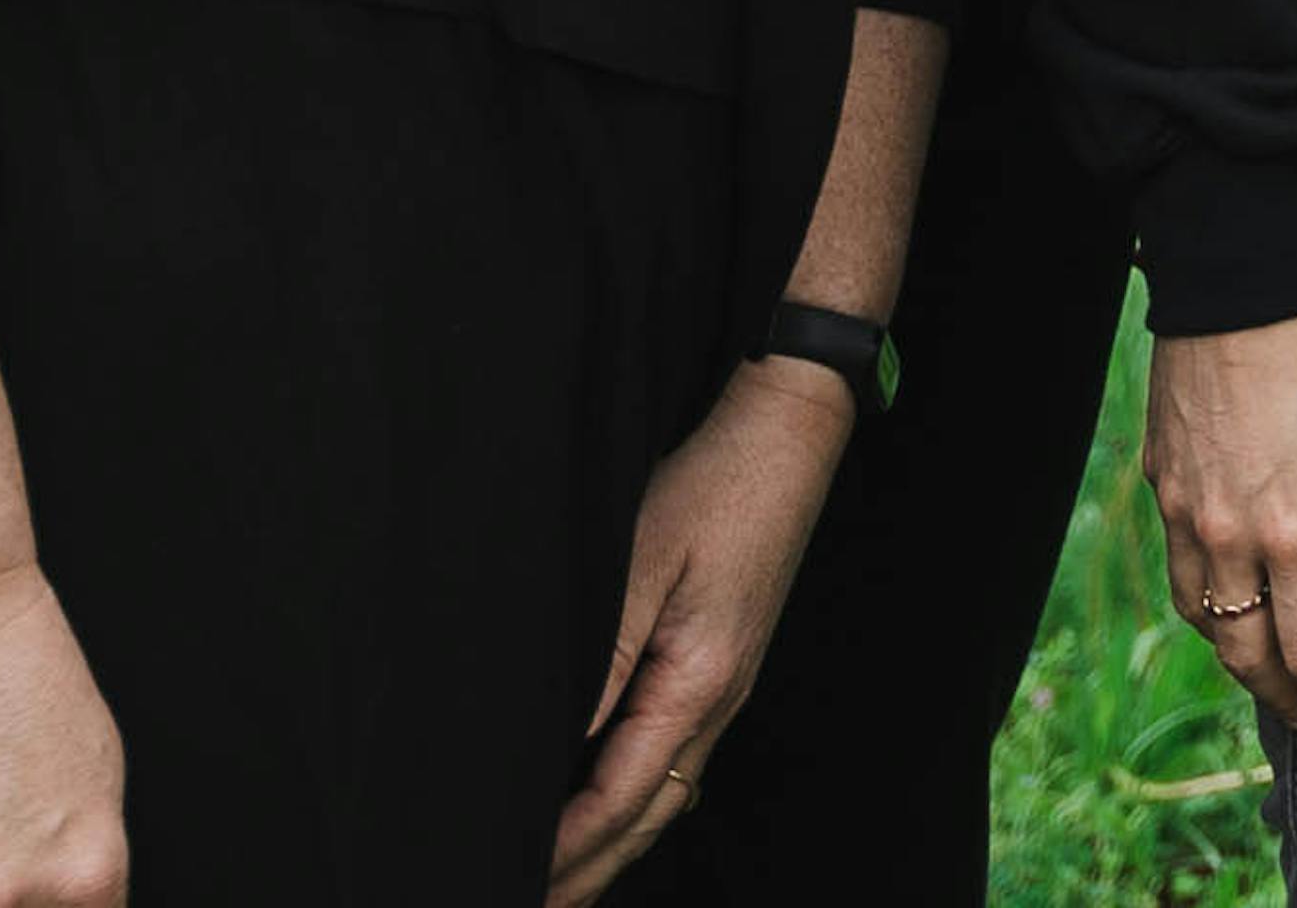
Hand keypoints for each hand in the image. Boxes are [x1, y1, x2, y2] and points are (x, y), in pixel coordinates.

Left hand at [541, 357, 850, 895]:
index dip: (564, 850)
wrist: (787, 434)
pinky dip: (637, 800)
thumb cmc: (711, 488)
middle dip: (589, 871)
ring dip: (613, 844)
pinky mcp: (724, 662)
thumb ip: (601, 663)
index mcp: (698, 683)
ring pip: (666, 793)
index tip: (509, 878)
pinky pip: (676, 757)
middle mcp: (719, 699)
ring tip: (564, 879)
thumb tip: (558, 748)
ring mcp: (728, 684)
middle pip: (650, 815)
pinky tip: (612, 803)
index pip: (620, 797)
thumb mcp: (637, 568)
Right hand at [1149, 306, 1296, 733]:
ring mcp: (1187, 514)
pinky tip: (1229, 604)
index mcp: (1293, 532)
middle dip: (1284, 697)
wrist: (1240, 288)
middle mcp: (1230, 538)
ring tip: (1272, 672)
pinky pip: (1180, 572)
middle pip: (1247, 654)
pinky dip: (1205, 608)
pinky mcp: (1162, 484)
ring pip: (1203, 621)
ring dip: (1239, 659)